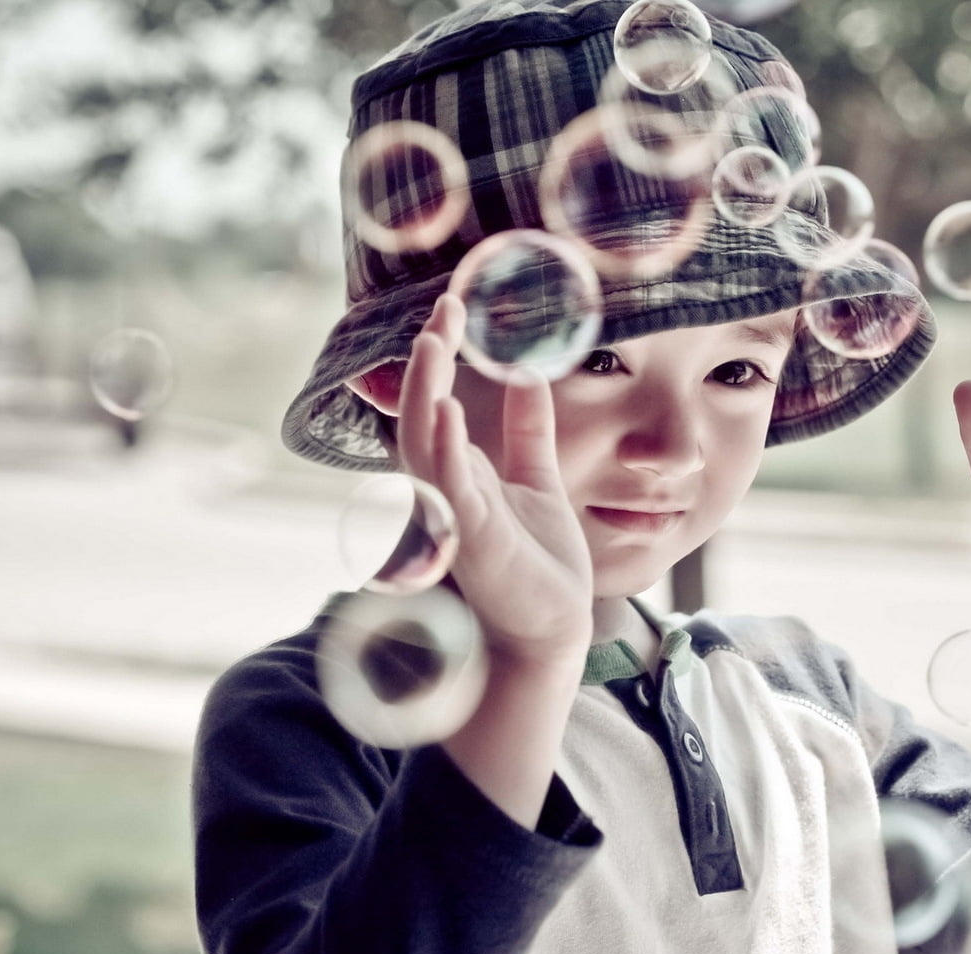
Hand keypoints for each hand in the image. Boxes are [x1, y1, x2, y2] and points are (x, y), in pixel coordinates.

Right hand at [397, 294, 593, 665]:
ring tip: (433, 341)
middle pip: (420, 413)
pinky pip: (452, 491)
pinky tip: (451, 413)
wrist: (550, 630)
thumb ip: (529, 430)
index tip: (452, 306)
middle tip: (442, 308)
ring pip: (424, 445)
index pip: (436, 402)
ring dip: (425, 392)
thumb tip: (529, 372)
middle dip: (427, 360)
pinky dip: (448, 451)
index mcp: (459, 473)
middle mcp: (446, 490)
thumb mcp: (539, 479)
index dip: (440, 355)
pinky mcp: (473, 541)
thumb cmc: (538, 565)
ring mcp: (453, 515)